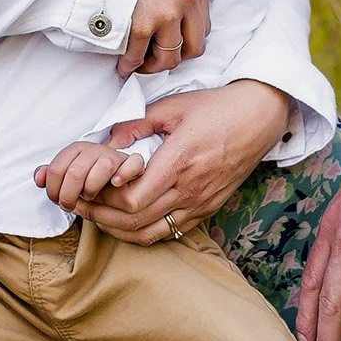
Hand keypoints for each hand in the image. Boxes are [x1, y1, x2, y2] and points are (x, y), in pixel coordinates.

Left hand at [35, 141, 145, 210]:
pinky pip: (133, 164)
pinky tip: (116, 183)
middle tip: (69, 205)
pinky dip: (124, 174)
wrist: (117, 171)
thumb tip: (39, 178)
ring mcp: (114, 156)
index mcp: (76, 149)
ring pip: (102, 170)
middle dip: (68, 195)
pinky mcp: (133, 163)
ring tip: (90, 197)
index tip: (57, 200)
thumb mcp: (67, 175)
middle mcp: (95, 149)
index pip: (56, 169)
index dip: (53, 190)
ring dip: (92, 189)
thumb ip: (51, 176)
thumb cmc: (89, 178)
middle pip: (75, 173)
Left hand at [78, 82, 288, 242]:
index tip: (93, 184)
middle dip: (102, 216)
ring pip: (151, 233)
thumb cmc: (216, 109)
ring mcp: (200, 203)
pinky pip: (170, 232)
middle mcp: (189, 189)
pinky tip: (127, 221)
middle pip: (136, 221)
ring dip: (120, 229)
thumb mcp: (173, 107)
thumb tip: (105, 141)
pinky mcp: (207, 209)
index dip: (106, 197)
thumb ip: (136, 124)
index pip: (133, 199)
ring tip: (98, 216)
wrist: (259, 119)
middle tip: (81, 204)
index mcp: (178, 162)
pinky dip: (144, 232)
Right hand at [117, 0, 209, 77]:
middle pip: (194, 48)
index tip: (172, 40)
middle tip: (158, 55)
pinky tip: (124, 65)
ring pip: (170, 59)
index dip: (187, 38)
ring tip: (142, 62)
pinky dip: (130, 65)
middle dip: (176, 56)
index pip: (204, 27)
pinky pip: (138, 57)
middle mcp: (186, 0)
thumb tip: (179, 15)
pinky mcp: (141, 25)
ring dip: (155, 65)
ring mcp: (165, 14)